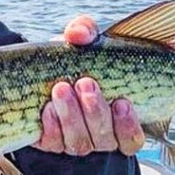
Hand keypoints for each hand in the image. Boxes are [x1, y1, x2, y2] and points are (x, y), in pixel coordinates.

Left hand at [33, 15, 144, 156]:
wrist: (41, 69)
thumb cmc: (76, 58)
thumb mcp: (84, 42)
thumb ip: (86, 31)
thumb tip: (78, 34)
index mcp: (120, 120)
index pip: (132, 138)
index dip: (129, 126)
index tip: (123, 101)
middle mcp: (101, 137)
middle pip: (104, 138)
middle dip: (95, 111)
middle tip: (85, 82)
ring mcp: (76, 141)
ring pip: (80, 142)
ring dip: (72, 116)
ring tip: (62, 88)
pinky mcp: (51, 142)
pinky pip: (53, 143)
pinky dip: (52, 127)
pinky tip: (48, 108)